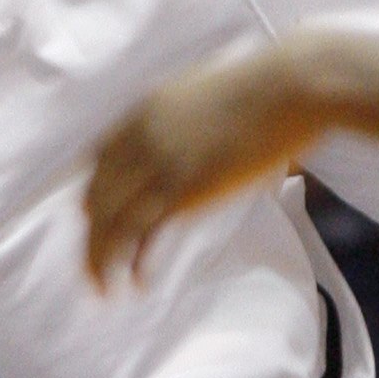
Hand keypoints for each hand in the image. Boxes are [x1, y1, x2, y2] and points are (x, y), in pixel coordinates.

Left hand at [85, 45, 322, 285]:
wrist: (286, 88)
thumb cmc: (259, 90)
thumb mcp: (199, 98)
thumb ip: (177, 123)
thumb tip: (183, 147)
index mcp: (143, 112)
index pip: (97, 160)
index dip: (94, 194)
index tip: (94, 218)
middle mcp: (141, 137)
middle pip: (97, 195)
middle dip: (92, 234)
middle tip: (94, 264)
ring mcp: (160, 163)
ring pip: (112, 220)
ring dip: (102, 259)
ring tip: (106, 289)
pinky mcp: (184, 188)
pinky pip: (144, 232)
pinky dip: (135, 261)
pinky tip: (138, 281)